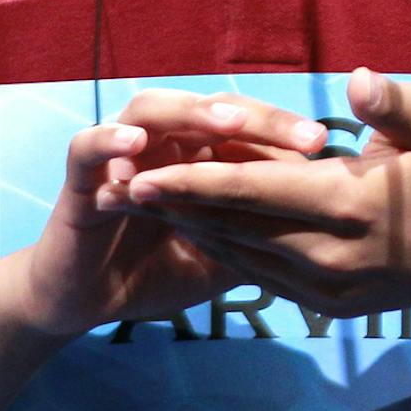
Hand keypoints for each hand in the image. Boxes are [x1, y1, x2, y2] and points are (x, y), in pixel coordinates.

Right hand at [12, 88, 329, 336]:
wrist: (86, 301)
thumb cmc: (159, 270)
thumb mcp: (223, 258)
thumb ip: (260, 236)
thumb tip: (324, 231)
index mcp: (200, 154)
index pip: (249, 128)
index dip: (287, 135)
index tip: (330, 150)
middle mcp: (163, 143)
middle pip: (213, 109)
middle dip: (261, 119)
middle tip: (305, 136)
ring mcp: (120, 154)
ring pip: (153, 108)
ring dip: (191, 112)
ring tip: (229, 123)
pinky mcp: (80, 176)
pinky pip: (88, 145)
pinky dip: (109, 138)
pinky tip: (136, 144)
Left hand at [120, 68, 410, 316]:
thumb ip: (393, 101)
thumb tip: (355, 80)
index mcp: (350, 204)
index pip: (253, 188)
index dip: (194, 178)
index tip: (144, 170)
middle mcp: (332, 254)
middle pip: (236, 226)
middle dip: (176, 207)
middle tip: (121, 188)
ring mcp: (331, 286)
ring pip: (244, 257)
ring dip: (194, 232)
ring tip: (147, 208)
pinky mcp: (333, 305)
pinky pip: (266, 278)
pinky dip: (229, 254)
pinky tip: (201, 232)